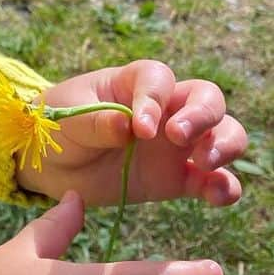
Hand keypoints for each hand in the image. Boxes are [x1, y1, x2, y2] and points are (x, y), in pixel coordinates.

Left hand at [18, 60, 246, 206]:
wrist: (50, 163)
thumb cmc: (56, 126)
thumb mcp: (66, 120)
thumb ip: (96, 122)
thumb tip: (126, 126)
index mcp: (133, 83)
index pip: (159, 78)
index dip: (155, 98)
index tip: (139, 127)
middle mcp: (163, 109)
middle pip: (207, 98)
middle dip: (202, 115)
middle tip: (176, 138)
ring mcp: (176, 145)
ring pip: (224, 133)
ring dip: (224, 145)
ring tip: (203, 164)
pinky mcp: (179, 179)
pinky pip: (214, 180)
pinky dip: (224, 187)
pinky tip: (215, 196)